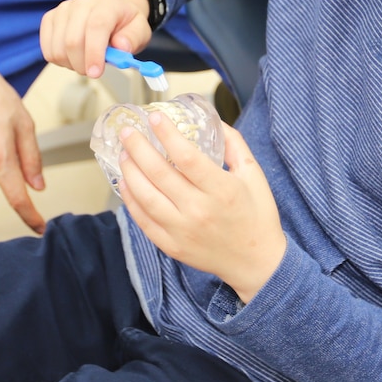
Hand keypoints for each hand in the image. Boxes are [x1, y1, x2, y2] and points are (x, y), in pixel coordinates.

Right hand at [39, 0, 151, 78]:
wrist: (110, 10)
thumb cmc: (124, 23)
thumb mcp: (140, 30)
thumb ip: (133, 39)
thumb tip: (121, 47)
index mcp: (107, 4)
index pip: (96, 27)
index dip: (94, 53)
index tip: (96, 72)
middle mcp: (82, 3)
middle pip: (72, 41)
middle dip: (82, 64)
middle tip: (94, 71)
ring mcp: (63, 10)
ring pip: (58, 48)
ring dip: (71, 64)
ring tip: (85, 61)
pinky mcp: (50, 18)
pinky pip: (48, 49)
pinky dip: (60, 60)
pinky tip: (73, 56)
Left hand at [117, 116, 286, 303]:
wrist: (256, 263)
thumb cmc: (257, 217)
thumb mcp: (254, 175)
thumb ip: (234, 144)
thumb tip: (213, 121)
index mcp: (222, 190)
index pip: (187, 156)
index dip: (167, 134)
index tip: (155, 118)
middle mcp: (199, 211)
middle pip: (158, 173)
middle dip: (138, 147)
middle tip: (128, 131)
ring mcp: (182, 231)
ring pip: (145, 196)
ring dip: (130, 171)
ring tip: (124, 154)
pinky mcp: (171, 246)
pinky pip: (143, 220)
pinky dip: (131, 200)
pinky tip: (126, 183)